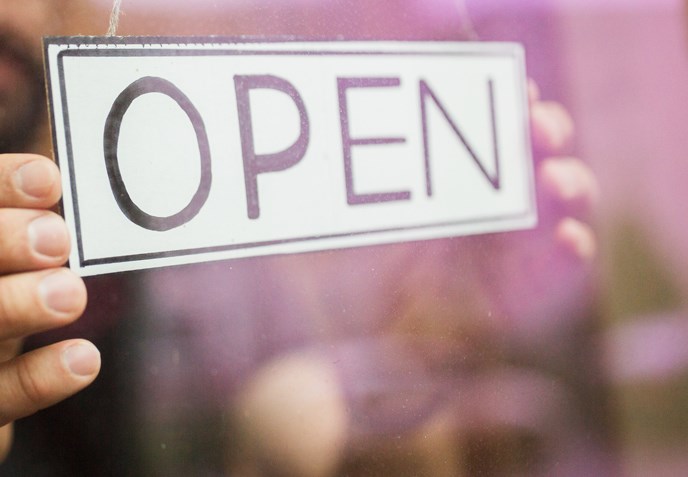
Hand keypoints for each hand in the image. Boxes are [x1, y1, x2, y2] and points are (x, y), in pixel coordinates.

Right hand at [0, 154, 99, 460]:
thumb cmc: (7, 289)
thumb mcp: (14, 254)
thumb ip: (28, 218)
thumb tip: (64, 174)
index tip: (47, 179)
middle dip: (1, 244)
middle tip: (56, 238)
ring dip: (15, 307)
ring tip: (70, 293)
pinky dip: (38, 380)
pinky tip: (85, 358)